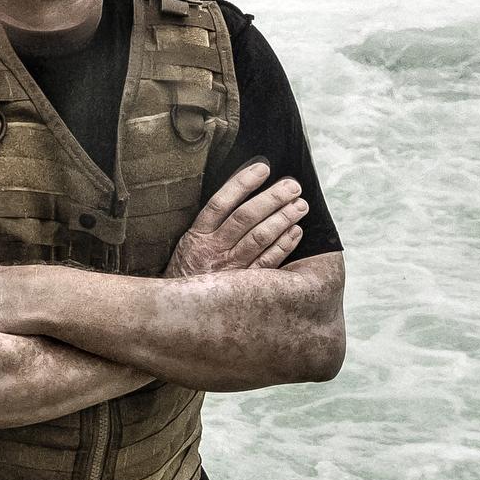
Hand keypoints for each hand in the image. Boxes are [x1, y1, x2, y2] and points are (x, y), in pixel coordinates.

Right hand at [167, 161, 308, 277]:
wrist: (179, 311)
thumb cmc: (188, 271)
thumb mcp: (189, 244)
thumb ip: (211, 223)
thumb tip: (241, 191)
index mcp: (197, 235)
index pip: (220, 202)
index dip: (242, 183)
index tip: (263, 168)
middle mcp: (212, 250)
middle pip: (245, 218)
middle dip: (272, 199)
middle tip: (293, 186)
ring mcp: (229, 269)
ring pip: (259, 239)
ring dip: (283, 219)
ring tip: (300, 205)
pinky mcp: (243, 286)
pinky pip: (267, 263)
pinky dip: (283, 246)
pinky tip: (296, 232)